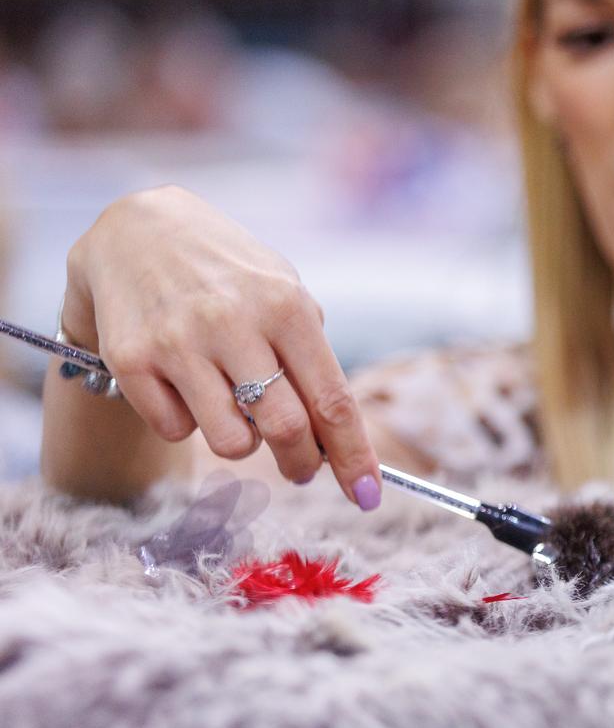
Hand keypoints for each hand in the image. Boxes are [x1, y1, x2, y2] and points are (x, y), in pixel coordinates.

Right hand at [64, 186, 380, 506]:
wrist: (136, 231)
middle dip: (303, 465)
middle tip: (303, 470)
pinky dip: (188, 422)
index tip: (368, 496)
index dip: (354, 456)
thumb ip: (310, 357)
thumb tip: (334, 437)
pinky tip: (183, 385)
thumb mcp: (282, 294)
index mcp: (286, 306)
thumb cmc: (230, 275)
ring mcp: (179, 342)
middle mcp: (234, 323)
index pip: (332, 400)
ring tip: (235, 409)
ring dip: (242, 443)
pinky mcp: (131, 360)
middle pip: (286, 429)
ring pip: (230, 441)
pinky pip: (175, 430)